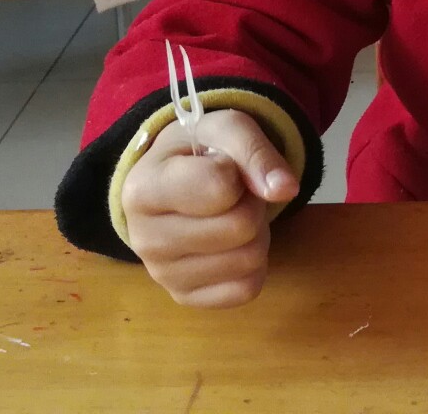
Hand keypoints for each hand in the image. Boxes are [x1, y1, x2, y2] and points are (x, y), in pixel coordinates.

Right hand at [122, 108, 299, 307]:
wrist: (172, 179)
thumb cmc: (198, 152)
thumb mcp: (226, 129)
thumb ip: (256, 152)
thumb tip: (285, 190)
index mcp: (142, 190)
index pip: (220, 187)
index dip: (237, 172)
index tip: (220, 167)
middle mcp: (143, 239)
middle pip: (240, 227)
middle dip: (250, 203)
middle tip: (234, 194)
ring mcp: (162, 275)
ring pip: (248, 260)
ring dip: (255, 233)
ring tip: (230, 214)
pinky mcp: (185, 298)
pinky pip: (247, 289)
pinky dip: (253, 264)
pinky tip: (230, 244)